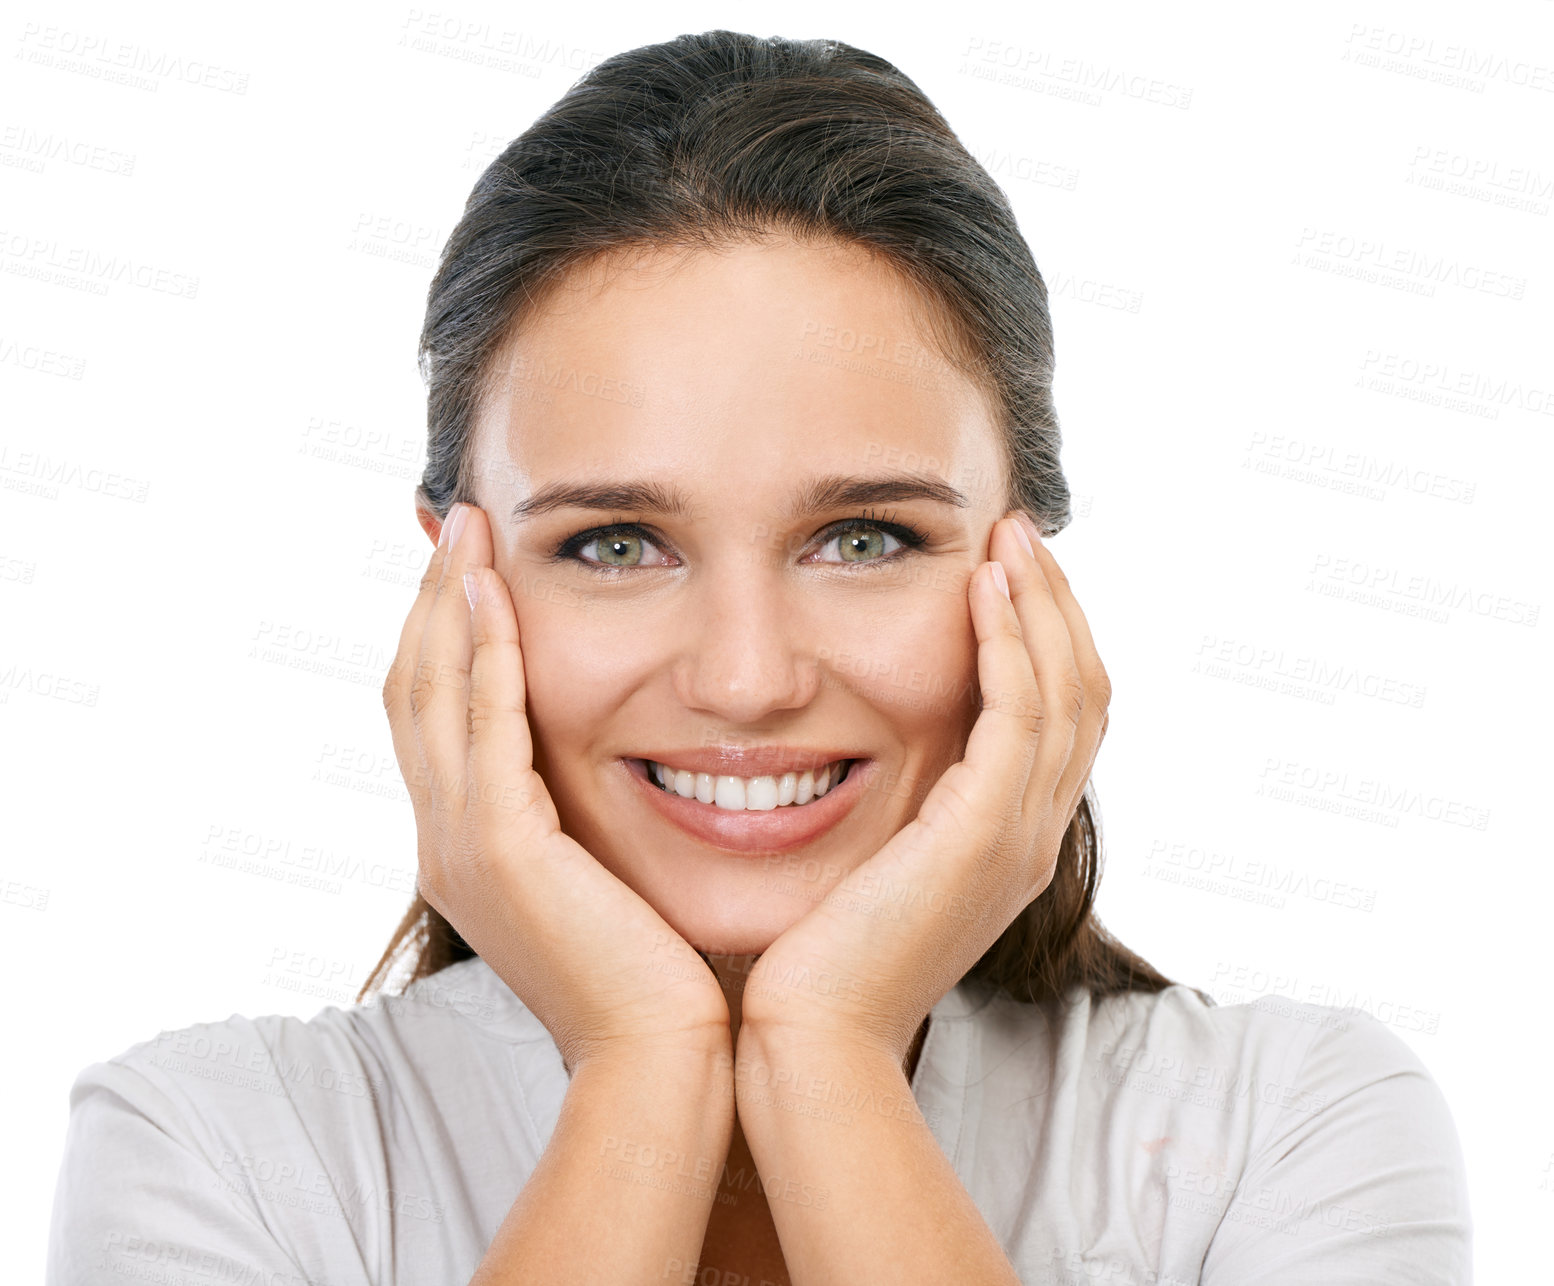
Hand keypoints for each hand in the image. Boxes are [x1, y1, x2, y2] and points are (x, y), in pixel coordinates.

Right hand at [381, 501, 730, 1070]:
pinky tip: (495, 596)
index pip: (434, 720)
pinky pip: (483, 727)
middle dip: (430, 603)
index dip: (440, 638)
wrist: (661, 1055)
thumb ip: (583, 822)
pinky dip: (484, 655)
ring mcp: (463, 846)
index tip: (467, 570)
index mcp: (466, 850)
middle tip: (457, 526)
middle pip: (412, 693)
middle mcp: (446, 842)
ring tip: (467, 531)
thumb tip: (612, 770)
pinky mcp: (503, 848)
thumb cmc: (653, 975)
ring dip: (447, 606)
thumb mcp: (602, 882)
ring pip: (432, 695)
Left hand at [739, 511, 1110, 1064]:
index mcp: (1011, 842)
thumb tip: (861, 745)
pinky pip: (1019, 714)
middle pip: (1084, 693)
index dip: (1047, 638)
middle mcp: (1034, 836)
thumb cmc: (818, 958)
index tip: (1007, 572)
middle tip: (1021, 532)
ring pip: (1067, 692)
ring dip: (1041, 605)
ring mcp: (1020, 838)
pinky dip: (1010, 644)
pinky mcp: (984, 835)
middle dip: (1057, 605)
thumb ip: (893, 807)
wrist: (812, 1036)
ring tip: (1009, 538)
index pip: (1061, 718)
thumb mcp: (870, 864)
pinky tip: (981, 590)